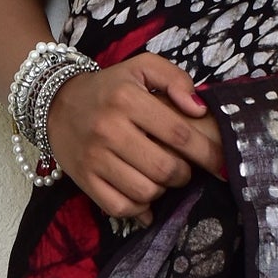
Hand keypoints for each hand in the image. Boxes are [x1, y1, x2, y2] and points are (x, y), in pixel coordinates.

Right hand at [45, 53, 224, 220]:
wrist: (56, 104)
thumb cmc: (109, 88)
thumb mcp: (141, 68)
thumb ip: (175, 79)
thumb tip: (199, 110)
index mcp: (127, 99)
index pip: (179, 133)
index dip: (206, 152)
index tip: (220, 161)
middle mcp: (109, 129)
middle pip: (164, 169)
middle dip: (184, 174)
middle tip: (183, 169)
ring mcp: (94, 157)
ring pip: (145, 192)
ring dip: (162, 191)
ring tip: (161, 178)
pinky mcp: (84, 179)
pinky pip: (120, 207)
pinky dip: (138, 209)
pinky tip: (143, 198)